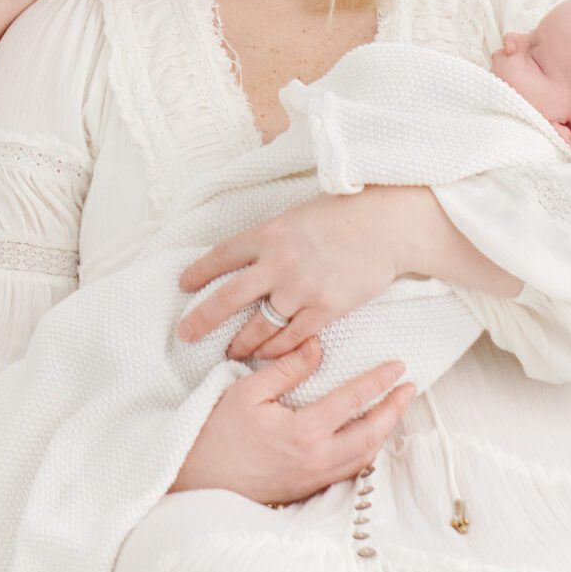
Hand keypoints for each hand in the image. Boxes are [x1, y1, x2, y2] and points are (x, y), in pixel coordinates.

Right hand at [169, 338, 415, 504]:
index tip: (398, 366)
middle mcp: (317, 459)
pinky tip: (367, 439)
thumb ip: (285, 369)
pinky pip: (349, 471)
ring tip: (394, 411)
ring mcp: (314, 478)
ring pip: (364, 457)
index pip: (353, 402)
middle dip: (395, 410)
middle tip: (409, 389)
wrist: (198, 481)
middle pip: (372, 435)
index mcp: (303, 432)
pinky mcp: (308, 488)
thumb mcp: (246, 392)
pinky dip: (365, 452)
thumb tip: (317, 347)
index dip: (379, 382)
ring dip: (384, 433)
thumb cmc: (218, 434)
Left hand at [177, 190, 413, 362]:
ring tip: (231, 353)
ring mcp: (301, 288)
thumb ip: (273, 238)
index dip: (198, 273)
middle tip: (186, 334)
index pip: (221, 256)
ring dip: (242, 343)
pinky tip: (267, 356)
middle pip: (227, 298)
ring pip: (259, 327)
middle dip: (202, 320)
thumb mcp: (297, 216)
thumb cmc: (345, 214)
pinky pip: (292, 338)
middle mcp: (278, 262)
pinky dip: (277, 350)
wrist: (386, 225)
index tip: (184, 285)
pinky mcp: (325, 308)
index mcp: (268, 233)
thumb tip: (252, 257)